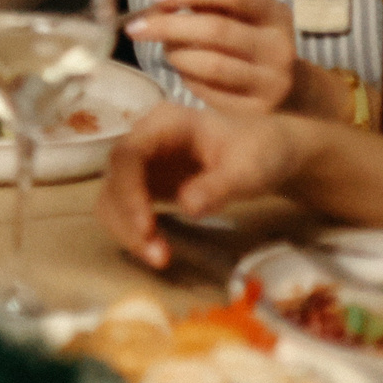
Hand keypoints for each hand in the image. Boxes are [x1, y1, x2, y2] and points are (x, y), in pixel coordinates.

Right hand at [97, 104, 308, 268]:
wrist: (270, 154)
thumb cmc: (259, 152)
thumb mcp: (248, 168)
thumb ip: (219, 185)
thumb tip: (188, 209)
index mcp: (164, 124)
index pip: (128, 154)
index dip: (128, 191)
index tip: (146, 228)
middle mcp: (143, 141)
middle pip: (114, 178)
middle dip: (127, 219)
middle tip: (156, 255)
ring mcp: (142, 164)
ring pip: (112, 197)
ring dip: (127, 230)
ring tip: (159, 258)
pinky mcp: (145, 185)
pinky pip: (125, 210)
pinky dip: (135, 232)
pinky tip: (158, 249)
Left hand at [123, 0, 313, 114]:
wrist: (286, 91)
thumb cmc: (249, 40)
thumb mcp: (239, 13)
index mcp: (274, 13)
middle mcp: (278, 46)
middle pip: (217, 30)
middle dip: (169, 26)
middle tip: (136, 27)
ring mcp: (270, 81)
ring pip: (211, 64)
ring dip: (176, 54)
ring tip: (165, 48)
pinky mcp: (255, 109)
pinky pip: (209, 91)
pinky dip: (187, 77)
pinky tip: (183, 70)